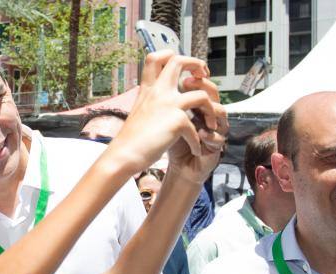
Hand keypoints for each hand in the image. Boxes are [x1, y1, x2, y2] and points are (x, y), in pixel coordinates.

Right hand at [103, 50, 220, 174]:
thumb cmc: (131, 139)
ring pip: (201, 95)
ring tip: (210, 125)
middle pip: (178, 61)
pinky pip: (197, 128)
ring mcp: (168, 105)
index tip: (184, 69)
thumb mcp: (139, 112)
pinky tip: (195, 150)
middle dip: (197, 65)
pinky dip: (197, 141)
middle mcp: (158, 92)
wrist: (123, 155)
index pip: (156, 57)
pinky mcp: (177, 121)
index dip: (171, 55)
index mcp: (148, 89)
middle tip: (204, 77)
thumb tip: (164, 103)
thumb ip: (152, 101)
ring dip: (211, 110)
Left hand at [166, 77, 227, 183]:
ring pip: (221, 113)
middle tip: (189, 85)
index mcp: (198, 105)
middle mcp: (209, 115)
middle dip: (203, 88)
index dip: (196, 79)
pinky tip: (199, 133)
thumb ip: (166, 100)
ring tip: (194, 112)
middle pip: (215, 94)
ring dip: (208, 111)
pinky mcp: (216, 146)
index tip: (183, 77)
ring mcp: (215, 129)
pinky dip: (209, 135)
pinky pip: (219, 138)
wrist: (177, 166)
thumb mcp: (166, 117)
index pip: (203, 85)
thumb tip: (158, 77)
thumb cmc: (172, 140)